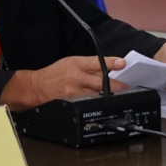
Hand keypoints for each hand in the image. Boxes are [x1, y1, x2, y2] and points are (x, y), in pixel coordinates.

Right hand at [0, 56, 127, 110]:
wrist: (37, 87)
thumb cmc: (56, 73)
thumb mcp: (72, 61)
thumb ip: (90, 64)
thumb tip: (111, 67)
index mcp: (76, 64)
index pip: (96, 62)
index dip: (110, 63)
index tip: (122, 63)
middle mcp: (76, 78)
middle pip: (101, 82)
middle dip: (117, 85)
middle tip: (128, 86)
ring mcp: (75, 93)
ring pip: (98, 95)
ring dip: (110, 95)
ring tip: (120, 95)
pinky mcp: (73, 104)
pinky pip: (90, 103)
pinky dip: (99, 102)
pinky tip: (105, 103)